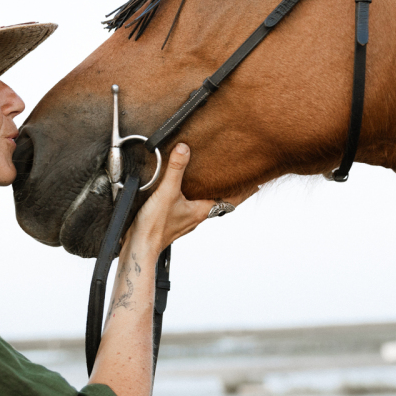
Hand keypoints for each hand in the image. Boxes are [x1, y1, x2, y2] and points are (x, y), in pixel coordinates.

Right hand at [125, 143, 255, 255]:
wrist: (139, 247)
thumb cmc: (155, 227)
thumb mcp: (167, 193)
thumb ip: (176, 169)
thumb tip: (185, 148)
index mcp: (202, 211)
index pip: (231, 199)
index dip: (244, 191)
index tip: (256, 183)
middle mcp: (196, 216)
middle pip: (220, 201)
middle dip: (230, 190)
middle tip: (239, 178)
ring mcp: (185, 220)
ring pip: (205, 205)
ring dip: (212, 194)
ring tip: (215, 181)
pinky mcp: (172, 221)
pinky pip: (190, 207)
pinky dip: (195, 198)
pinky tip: (185, 192)